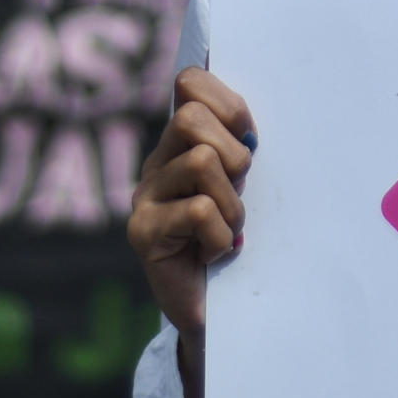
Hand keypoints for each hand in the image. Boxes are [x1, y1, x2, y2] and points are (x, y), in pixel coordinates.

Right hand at [127, 68, 252, 397]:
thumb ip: (243, 146)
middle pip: (189, 117)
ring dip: (231, 202)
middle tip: (239, 192)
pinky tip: (215, 254)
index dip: (227, 103)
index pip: (189, 82)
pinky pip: (198, 210)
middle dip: (231, 154)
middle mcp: (157, 163)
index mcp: (183, 143)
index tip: (250, 140)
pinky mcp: (143, 233)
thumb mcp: (249, 186)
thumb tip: (254, 124)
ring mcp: (145, 197)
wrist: (225, 315)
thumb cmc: (247, 244)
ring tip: (228, 230)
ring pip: (200, 161)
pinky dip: (222, 236)